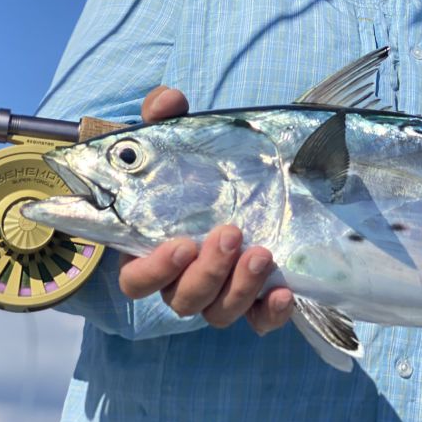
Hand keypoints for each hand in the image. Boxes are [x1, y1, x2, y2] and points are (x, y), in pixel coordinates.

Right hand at [115, 85, 294, 334]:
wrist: (242, 175)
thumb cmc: (193, 162)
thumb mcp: (179, 135)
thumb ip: (165, 116)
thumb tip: (168, 99)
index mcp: (151, 250)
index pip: (136, 281)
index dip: (154, 270)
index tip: (180, 244)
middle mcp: (182, 280)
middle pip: (183, 300)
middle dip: (207, 273)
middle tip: (232, 233)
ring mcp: (220, 292)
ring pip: (219, 313)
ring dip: (240, 288)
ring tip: (263, 252)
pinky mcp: (255, 298)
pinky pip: (258, 321)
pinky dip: (270, 314)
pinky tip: (285, 292)